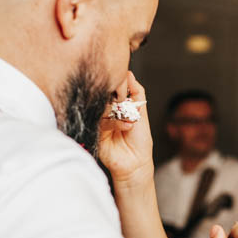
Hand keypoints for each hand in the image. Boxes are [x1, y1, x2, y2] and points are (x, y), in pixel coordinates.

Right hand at [96, 72, 153, 186]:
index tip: (122, 80)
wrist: (135, 163)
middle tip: (124, 100)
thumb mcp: (142, 113)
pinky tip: (126, 126)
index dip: (117, 84)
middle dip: (115, 96)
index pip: (113, 89)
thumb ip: (137, 92)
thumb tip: (129, 74)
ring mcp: (101, 121)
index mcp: (118, 106)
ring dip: (117, 112)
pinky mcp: (96, 132)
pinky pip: (100, 121)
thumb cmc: (140, 141)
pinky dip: (114, 122)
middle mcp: (108, 112)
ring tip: (130, 120)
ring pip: (102, 107)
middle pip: (105, 96)